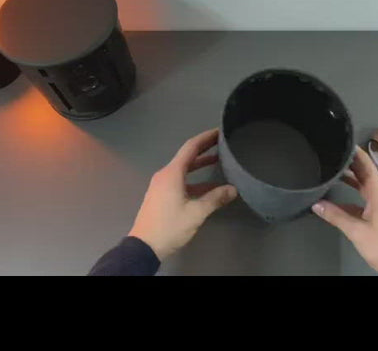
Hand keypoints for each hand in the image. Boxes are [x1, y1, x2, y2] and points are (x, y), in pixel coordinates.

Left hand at [128, 128, 237, 260]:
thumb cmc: (170, 226)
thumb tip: (232, 189)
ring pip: (184, 170)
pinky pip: (180, 181)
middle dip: (204, 150)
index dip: (205, 138)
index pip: (190, 148)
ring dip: (200, 166)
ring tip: (219, 162)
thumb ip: (215, 198)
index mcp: (172, 173)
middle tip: (221, 143)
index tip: (219, 131)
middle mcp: (165, 175)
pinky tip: (208, 188)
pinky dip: (194, 180)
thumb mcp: (196, 212)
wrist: (144, 246)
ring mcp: (161, 186)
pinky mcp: (161, 196)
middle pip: (187, 157)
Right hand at [312, 145, 377, 275]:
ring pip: (363, 188)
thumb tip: (317, 205)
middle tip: (333, 154)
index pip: (367, 166)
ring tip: (333, 173)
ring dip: (351, 180)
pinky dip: (351, 197)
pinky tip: (337, 202)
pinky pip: (363, 201)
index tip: (343, 142)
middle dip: (350, 164)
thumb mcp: (357, 231)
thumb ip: (336, 216)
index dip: (356, 153)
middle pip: (365, 174)